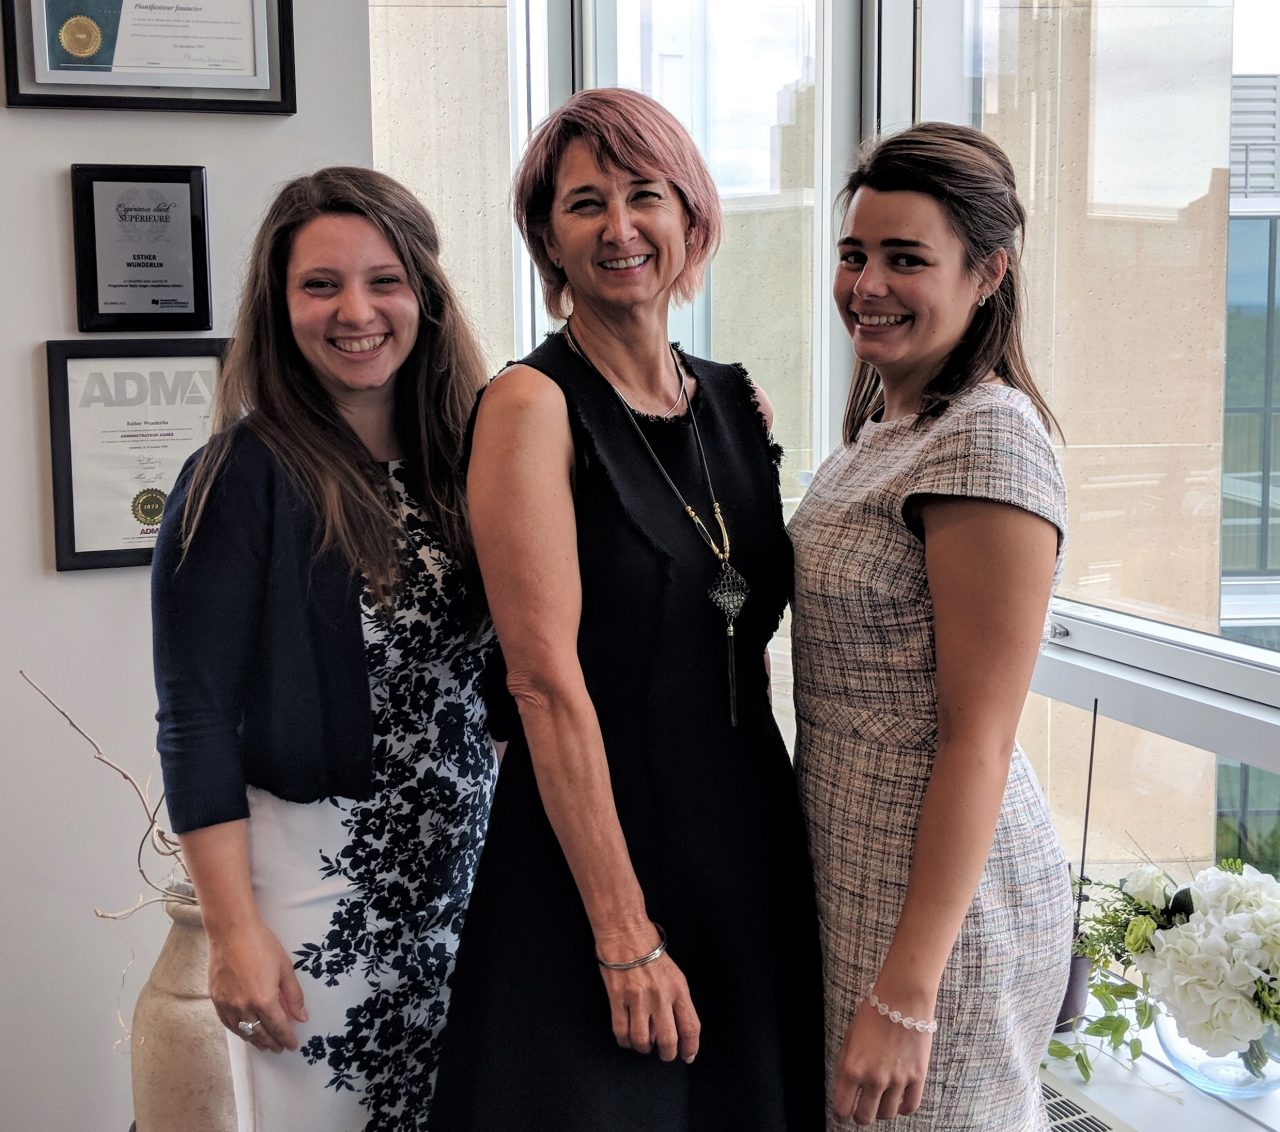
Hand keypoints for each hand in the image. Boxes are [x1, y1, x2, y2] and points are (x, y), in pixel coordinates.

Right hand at [206, 915, 307, 1053]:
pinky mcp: (215, 999)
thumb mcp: (285, 968)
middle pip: (260, 1034)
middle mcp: (244, 1008)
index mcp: (264, 1000)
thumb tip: (302, 1016)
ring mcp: (227, 1005)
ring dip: (255, 1040)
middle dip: (272, 1043)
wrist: (231, 931)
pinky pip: (228, 1023)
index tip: (292, 1045)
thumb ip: (293, 995)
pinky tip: (244, 1031)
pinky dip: (238, 1031)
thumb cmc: (261, 945)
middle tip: (279, 1048)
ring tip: (264, 1044)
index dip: (286, 1038)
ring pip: (242, 1032)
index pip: (278, 1027)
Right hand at [596, 926, 699, 1063]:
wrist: (625, 930)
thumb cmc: (649, 948)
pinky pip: (621, 1031)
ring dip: (644, 1047)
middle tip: (664, 1054)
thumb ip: (677, 998)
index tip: (688, 1056)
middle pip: (668, 1039)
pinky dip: (625, 1041)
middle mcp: (661, 995)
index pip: (691, 1026)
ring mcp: (638, 997)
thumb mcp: (674, 972)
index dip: (691, 1047)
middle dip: (667, 1054)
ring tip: (644, 1044)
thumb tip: (676, 1026)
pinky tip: (627, 1038)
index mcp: (678, 988)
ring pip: (643, 1040)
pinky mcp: (617, 997)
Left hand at [833, 998, 933, 1124]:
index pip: (842, 1109)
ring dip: (882, 1109)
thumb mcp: (849, 1039)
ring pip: (887, 1114)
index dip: (842, 1111)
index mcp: (852, 1068)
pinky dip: (903, 1107)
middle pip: (865, 1118)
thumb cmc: (873, 1014)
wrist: (902, 998)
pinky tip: (898, 1098)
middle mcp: (874, 1078)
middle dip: (861, 1115)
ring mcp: (897, 1079)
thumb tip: (845, 1091)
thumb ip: (845, 1067)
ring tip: (881, 1097)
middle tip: (862, 1106)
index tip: (846, 1107)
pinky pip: (910, 1106)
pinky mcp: (917, 1077)